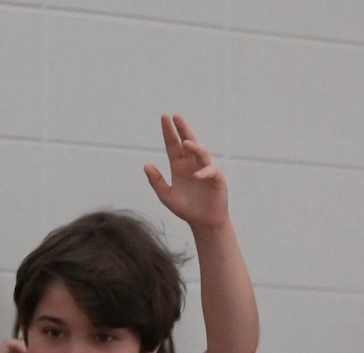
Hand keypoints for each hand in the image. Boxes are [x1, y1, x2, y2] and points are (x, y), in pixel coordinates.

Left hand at [145, 113, 229, 231]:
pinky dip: (205, 172)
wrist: (203, 223)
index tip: (165, 117)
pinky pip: (211, 171)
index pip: (173, 144)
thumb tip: (146, 165)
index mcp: (179, 166)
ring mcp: (205, 170)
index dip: (169, 132)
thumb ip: (156, 181)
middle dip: (183, 129)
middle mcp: (192, 164)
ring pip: (201, 153)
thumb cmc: (186, 209)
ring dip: (194, 147)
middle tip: (176, 117)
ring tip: (186, 143)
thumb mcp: (166, 196)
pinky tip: (197, 175)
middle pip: (188, 142)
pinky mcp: (216, 179)